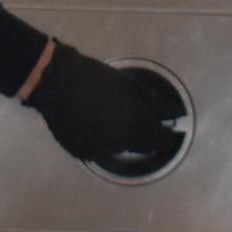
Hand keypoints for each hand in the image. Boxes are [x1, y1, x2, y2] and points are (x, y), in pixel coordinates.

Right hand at [25, 45, 187, 172]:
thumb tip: (174, 112)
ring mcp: (100, 151)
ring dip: (121, 137)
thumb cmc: (97, 78)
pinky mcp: (82, 153)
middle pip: (142, 147)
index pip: (163, 140)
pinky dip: (101, 140)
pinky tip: (93, 122)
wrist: (57, 82)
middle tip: (136, 116)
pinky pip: (99, 149)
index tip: (168, 129)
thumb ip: (155, 103)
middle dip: (145, 135)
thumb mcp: (131, 84)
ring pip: (119, 148)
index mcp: (136, 126)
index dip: (167, 135)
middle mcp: (120, 144)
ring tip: (110, 116)